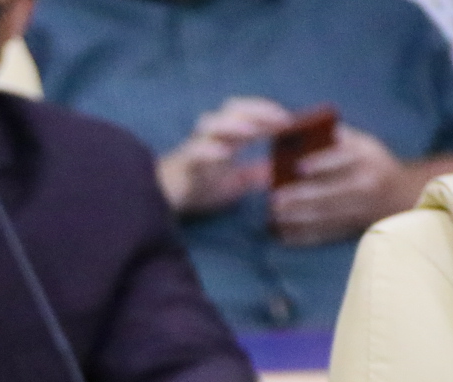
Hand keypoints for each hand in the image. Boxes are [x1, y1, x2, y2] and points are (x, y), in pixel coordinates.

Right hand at [158, 97, 289, 215]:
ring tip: (253, 131)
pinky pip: (194, 151)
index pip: (247, 112)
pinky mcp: (184, 163)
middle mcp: (210, 136)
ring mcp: (195, 147)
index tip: (289, 120)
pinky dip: (209, 150)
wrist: (163, 200)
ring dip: (233, 124)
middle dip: (256, 110)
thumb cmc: (198, 187)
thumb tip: (278, 172)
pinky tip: (224, 155)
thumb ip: (253, 175)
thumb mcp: (234, 184)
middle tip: (278, 120)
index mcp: (224, 137)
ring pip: (210, 124)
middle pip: (231, 109)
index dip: (268, 111)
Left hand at [270, 125, 427, 245]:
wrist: (400, 193)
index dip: (321, 162)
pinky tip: (284, 234)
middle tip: (276, 200)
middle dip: (301, 197)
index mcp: (365, 156)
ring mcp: (362, 207)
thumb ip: (334, 138)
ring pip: (327, 215)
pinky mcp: (354, 227)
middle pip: (331, 192)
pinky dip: (304, 236)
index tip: (298, 166)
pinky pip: (327, 234)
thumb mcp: (360, 143)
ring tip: (275, 216)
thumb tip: (296, 134)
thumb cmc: (369, 163)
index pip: (343, 158)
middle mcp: (366, 182)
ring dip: (298, 218)